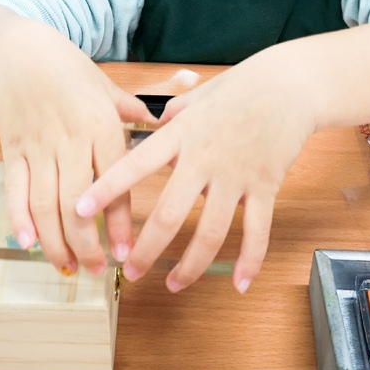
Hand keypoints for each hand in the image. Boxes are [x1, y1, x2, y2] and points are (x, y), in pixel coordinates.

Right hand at [0, 18, 155, 275]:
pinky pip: (15, 190)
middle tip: (96, 271)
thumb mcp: (109, 88)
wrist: (21, 52)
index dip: (119, 222)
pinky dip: (20, 219)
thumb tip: (183, 93)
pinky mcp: (13, 149)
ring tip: (67, 266)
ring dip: (55, 240)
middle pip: (78, 202)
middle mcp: (71, 138)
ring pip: (46, 203)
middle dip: (86, 243)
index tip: (127, 253)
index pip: (115, 181)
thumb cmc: (71, 71)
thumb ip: (139, 107)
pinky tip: (28, 243)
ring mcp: (39, 146)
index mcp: (102, 124)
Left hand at [74, 49, 316, 292]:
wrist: (289, 85)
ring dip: (191, 265)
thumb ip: (173, 113)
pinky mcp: (265, 186)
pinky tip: (238, 283)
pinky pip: (257, 231)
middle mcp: (205, 158)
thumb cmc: (241, 86)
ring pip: (211, 232)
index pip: (135, 165)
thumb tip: (154, 120)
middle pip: (170, 214)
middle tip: (130, 272)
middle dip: (146, 249)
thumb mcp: (197, 96)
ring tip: (173, 284)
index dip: (106, 189)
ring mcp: (236, 176)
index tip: (80, 211)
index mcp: (181, 134)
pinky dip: (249, 261)